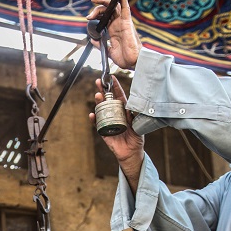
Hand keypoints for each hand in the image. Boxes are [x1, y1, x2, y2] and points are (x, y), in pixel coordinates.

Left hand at [87, 0, 141, 70]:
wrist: (132, 62)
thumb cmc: (124, 58)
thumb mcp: (108, 51)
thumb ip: (100, 44)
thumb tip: (93, 40)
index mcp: (113, 29)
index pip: (104, 17)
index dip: (95, 15)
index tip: (88, 18)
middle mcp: (117, 24)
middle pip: (106, 10)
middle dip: (96, 9)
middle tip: (89, 16)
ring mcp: (122, 22)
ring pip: (113, 6)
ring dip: (103, 2)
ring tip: (94, 0)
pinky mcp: (127, 22)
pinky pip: (125, 8)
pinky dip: (123, 0)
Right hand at [90, 75, 143, 191]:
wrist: (132, 152)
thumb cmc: (137, 137)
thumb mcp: (138, 124)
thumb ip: (133, 115)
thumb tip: (128, 106)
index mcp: (124, 111)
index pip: (119, 96)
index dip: (115, 87)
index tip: (111, 78)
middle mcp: (115, 114)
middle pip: (108, 100)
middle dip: (103, 90)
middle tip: (98, 82)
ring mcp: (109, 122)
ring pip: (101, 109)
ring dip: (98, 102)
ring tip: (97, 96)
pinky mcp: (104, 131)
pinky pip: (97, 124)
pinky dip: (94, 119)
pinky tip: (92, 114)